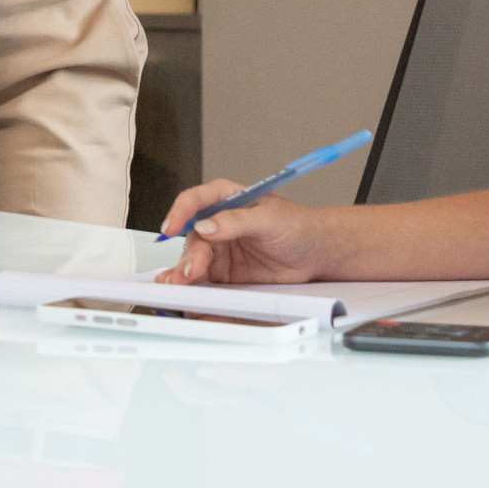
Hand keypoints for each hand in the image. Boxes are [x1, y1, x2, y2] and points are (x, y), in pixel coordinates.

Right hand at [154, 181, 335, 286]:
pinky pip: (203, 277)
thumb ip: (236, 221)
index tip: (171, 228)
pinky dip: (191, 284)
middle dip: (188, 254)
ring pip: (193, 258)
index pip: (195, 201)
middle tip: (190, 271)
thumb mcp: (269, 218)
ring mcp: (219, 247)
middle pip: (192, 236)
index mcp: (226, 198)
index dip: (179, 213)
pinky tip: (182, 288)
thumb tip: (206, 225)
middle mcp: (217, 222)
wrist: (317, 254)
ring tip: (179, 284)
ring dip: (184, 271)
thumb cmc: (298, 226)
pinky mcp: (224, 270)